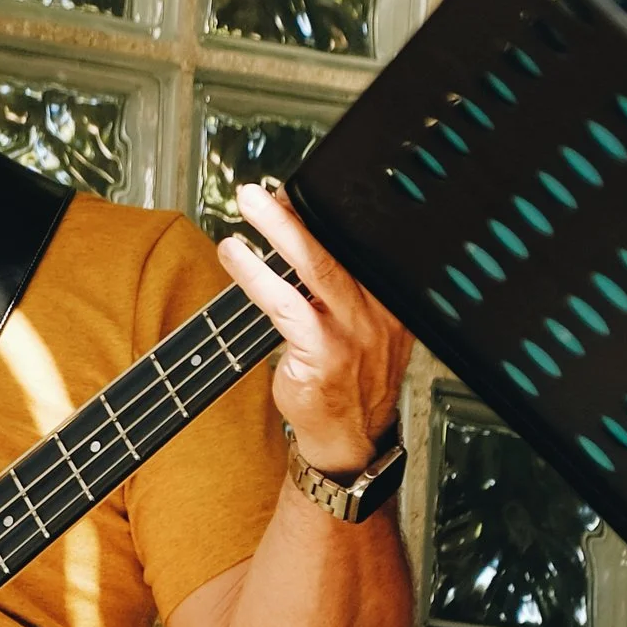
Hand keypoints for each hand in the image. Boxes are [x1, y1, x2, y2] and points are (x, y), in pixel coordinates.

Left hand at [220, 183, 412, 475]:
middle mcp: (377, 310)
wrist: (350, 437)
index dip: (325, 213)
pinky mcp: (323, 353)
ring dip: (276, 232)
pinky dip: (256, 276)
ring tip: (247, 208)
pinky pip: (286, 305)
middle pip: (337, 248)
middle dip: (296, 212)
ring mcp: (352, 332)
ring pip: (314, 268)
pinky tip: (236, 258)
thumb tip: (300, 242)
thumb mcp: (361, 328)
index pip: (360, 244)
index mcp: (389, 298)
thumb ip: (343, 290)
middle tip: (261, 190)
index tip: (293, 189)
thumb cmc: (348, 380)